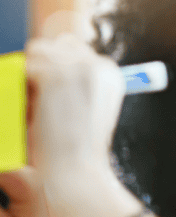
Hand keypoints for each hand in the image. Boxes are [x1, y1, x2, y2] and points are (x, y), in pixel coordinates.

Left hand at [26, 35, 125, 205]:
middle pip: (57, 44)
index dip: (57, 67)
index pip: (74, 49)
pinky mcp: (56, 76)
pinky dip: (23, 86)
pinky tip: (35, 109)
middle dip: (44, 65)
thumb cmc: (79, 149)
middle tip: (44, 99)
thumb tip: (54, 68)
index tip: (54, 93)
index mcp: (111, 73)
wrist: (77, 172)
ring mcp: (78, 68)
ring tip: (39, 106)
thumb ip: (80, 84)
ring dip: (31, 75)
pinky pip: (26, 67)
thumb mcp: (91, 110)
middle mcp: (100, 65)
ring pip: (38, 52)